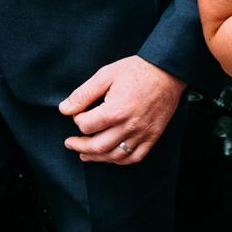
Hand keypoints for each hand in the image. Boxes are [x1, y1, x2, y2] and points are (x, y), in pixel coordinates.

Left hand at [60, 56, 184, 164]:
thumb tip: (64, 109)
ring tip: (84, 154)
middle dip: (80, 146)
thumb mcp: (105, 75)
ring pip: (115, 156)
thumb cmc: (135, 70)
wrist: (166, 72)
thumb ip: (83, 94)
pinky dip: (120, 160)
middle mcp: (129, 126)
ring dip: (96, 157)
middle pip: (98, 146)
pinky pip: (135, 157)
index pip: (86, 126)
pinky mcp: (152, 137)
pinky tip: (110, 157)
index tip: (77, 114)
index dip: (77, 120)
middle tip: (70, 144)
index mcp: (115, 111)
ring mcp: (142, 134)